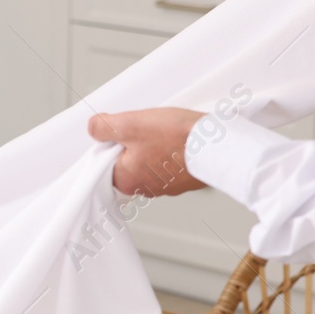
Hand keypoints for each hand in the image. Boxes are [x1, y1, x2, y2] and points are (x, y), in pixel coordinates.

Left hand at [87, 108, 206, 197]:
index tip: (125, 129)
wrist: (220, 145)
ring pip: (150, 158)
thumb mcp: (130, 125)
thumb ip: (104, 127)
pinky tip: (180, 138)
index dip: (113, 139)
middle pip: (128, 158)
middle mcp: (145, 188)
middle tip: (149, 128)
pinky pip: (170, 161)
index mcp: (126, 180)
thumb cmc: (178, 138)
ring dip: (155, 142)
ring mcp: (167, 185)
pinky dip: (173, 148)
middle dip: (135, 140)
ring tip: (168, 132)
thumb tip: (94, 128)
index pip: (106, 159)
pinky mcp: (185, 179)